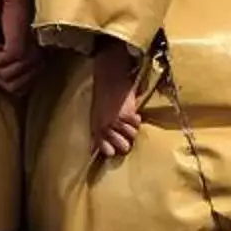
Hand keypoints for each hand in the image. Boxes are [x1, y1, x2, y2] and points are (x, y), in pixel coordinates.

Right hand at [0, 0, 41, 97]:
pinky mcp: (20, 50)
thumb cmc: (14, 23)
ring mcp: (30, 57)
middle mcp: (39, 63)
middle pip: (13, 87)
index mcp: (40, 64)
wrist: (18, 0)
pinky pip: (0, 64)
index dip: (3, 87)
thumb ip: (7, 65)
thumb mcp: (13, 47)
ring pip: (5, 76)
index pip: (21, 89)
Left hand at [89, 41, 144, 159]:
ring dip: (133, 129)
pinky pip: (137, 123)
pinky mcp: (127, 115)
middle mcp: (105, 127)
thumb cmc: (103, 97)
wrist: (109, 78)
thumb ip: (96, 133)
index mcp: (96, 127)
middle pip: (123, 146)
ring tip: (130, 121)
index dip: (109, 150)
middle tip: (127, 136)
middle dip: (127, 143)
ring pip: (133, 135)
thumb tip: (93, 151)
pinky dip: (137, 118)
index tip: (112, 152)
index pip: (102, 147)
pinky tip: (132, 112)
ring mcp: (116, 122)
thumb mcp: (95, 116)